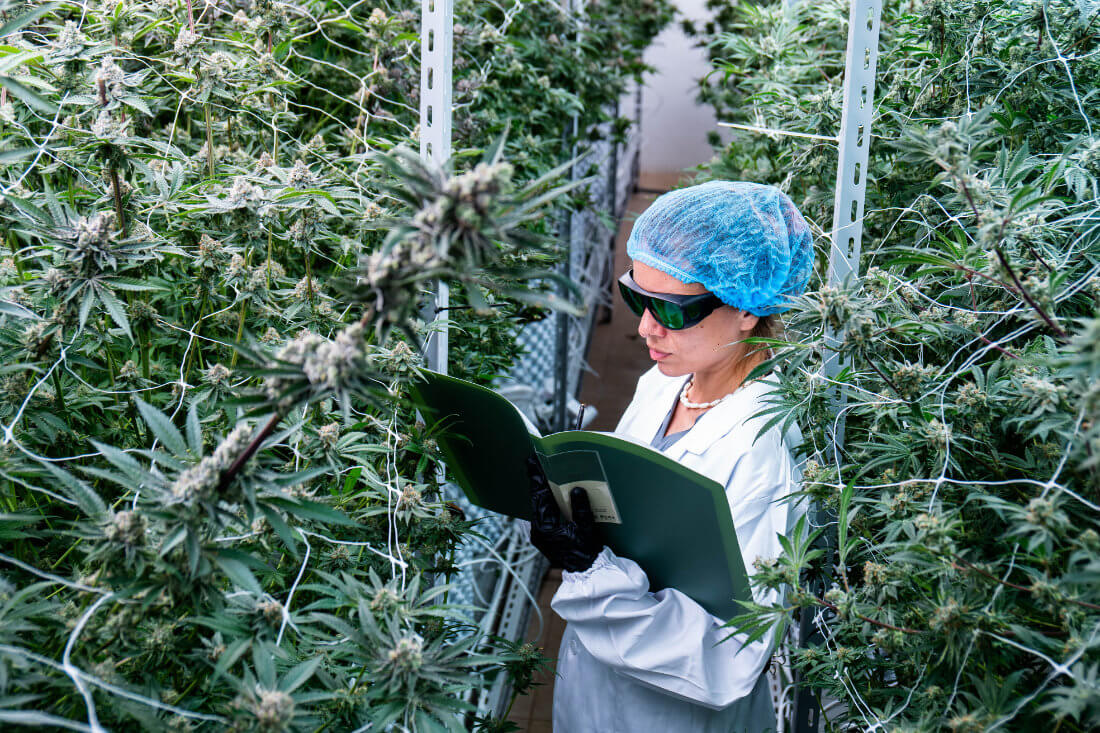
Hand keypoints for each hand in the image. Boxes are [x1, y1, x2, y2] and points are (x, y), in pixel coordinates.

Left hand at [525, 454, 601, 571]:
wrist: (586, 572)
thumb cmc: (585, 554)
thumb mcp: (585, 530)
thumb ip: (581, 510)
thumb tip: (576, 490)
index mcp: (544, 529)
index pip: (539, 498)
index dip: (536, 479)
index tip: (532, 463)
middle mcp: (538, 531)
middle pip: (536, 500)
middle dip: (537, 481)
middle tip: (535, 463)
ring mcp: (541, 533)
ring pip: (539, 506)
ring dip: (541, 490)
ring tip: (541, 473)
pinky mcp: (546, 535)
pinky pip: (544, 513)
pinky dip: (547, 501)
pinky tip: (550, 491)